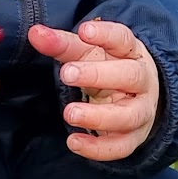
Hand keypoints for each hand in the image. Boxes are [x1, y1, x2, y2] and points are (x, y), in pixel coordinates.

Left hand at [27, 20, 159, 163]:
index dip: (105, 35)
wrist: (134, 96)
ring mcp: (141, 111)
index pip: (123, 39)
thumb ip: (60, 43)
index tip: (84, 30)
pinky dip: (98, 148)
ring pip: (128, 115)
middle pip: (129, 76)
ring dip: (98, 116)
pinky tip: (74, 142)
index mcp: (131, 53)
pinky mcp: (133, 137)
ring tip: (69, 113)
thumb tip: (35, 33)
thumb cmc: (105, 67)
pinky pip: (120, 146)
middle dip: (98, 75)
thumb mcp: (85, 51)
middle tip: (66, 73)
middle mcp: (142, 81)